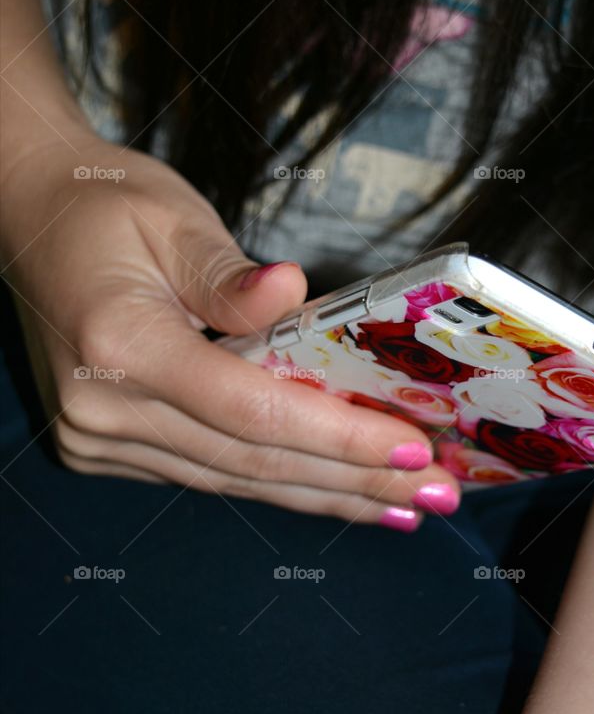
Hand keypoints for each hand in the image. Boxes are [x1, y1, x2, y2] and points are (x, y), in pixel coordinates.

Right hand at [1, 132, 459, 525]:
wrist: (30, 218)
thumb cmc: (106, 207)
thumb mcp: (174, 218)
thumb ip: (231, 275)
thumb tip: (293, 294)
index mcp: (118, 344)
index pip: (249, 408)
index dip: (337, 434)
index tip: (412, 447)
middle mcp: (101, 408)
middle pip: (251, 458)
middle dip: (352, 481)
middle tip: (433, 492)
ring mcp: (98, 438)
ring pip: (234, 479)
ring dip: (324, 494)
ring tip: (402, 506)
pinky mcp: (106, 448)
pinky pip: (209, 473)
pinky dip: (278, 480)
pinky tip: (334, 490)